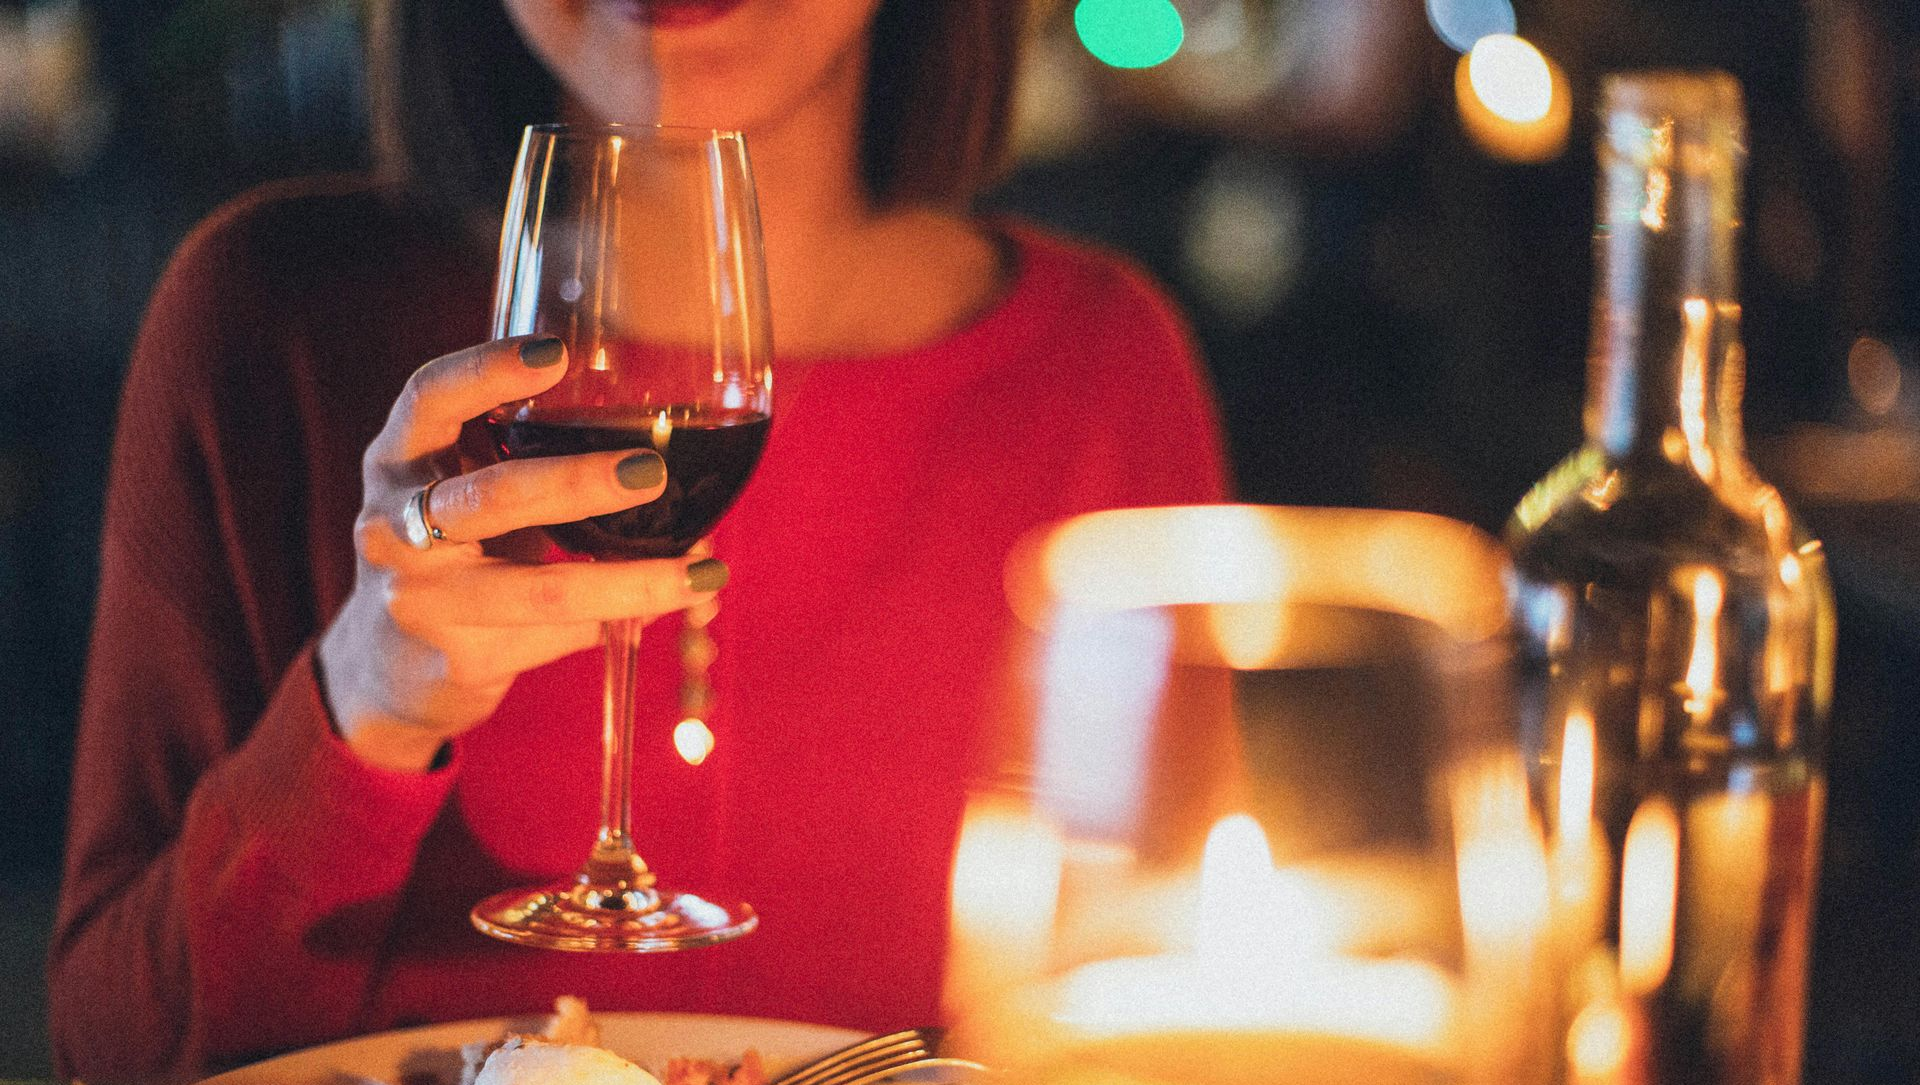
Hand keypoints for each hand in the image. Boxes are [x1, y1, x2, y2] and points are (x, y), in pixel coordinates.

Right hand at [316, 335, 725, 772]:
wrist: (388, 664)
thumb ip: (522, 453)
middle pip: (491, 497)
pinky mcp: (455, 659)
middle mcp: (392, 525)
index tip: (557, 353)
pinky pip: (552, 638)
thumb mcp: (463, 487)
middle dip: (576, 483)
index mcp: (398, 460)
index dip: (487, 371)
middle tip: (652, 470)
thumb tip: (662, 436)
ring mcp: (419, 599)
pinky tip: (658, 611)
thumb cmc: (452, 549)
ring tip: (699, 572)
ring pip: (535, 590)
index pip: (429, 399)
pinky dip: (612, 623)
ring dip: (624, 582)